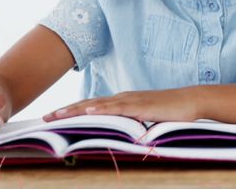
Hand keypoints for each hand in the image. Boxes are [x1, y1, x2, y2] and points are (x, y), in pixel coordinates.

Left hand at [42, 88, 199, 122]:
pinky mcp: (140, 105)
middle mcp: (122, 98)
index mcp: (122, 102)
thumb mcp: (145, 121)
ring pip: (98, 105)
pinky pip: (117, 108)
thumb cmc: (170, 113)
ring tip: (57, 115)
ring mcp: (131, 100)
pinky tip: (88, 112)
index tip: (53, 117)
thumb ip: (130, 126)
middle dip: (65, 110)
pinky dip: (101, 109)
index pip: (92, 107)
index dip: (71, 111)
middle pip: (89, 104)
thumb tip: (117, 137)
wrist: (190, 101)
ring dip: (76, 110)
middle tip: (44, 117)